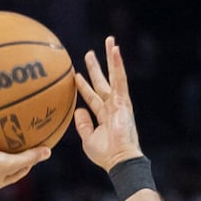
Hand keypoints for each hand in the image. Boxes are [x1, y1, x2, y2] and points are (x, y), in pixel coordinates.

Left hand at [72, 37, 143, 170]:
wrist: (118, 159)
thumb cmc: (105, 154)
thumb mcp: (88, 139)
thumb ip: (83, 124)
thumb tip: (78, 110)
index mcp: (103, 115)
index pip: (92, 97)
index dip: (84, 86)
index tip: (76, 75)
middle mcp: (112, 105)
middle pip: (102, 82)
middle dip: (97, 67)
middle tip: (90, 53)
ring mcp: (119, 101)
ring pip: (114, 75)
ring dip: (111, 58)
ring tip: (110, 41)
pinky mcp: (124, 100)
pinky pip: (120, 78)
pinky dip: (118, 64)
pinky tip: (116, 50)